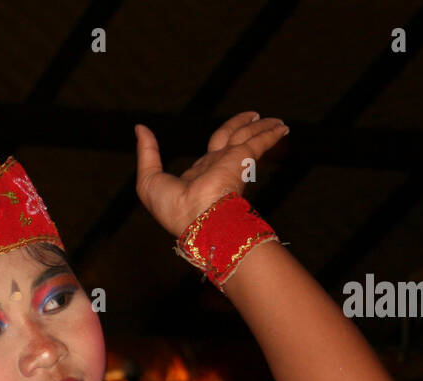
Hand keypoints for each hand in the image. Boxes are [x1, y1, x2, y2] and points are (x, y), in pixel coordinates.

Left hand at [134, 111, 287, 237]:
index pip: (211, 153)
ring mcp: (231, 163)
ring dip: (262, 128)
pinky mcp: (243, 160)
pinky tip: (281, 128)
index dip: (218, 143)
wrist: (195, 219)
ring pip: (248, 136)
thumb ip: (147, 152)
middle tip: (256, 117)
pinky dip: (270, 134)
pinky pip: (259, 142)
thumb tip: (140, 128)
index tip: (226, 135)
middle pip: (232, 138)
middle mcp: (217, 167)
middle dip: (244, 127)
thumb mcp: (148, 178)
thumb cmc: (170, 208)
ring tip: (275, 121)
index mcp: (199, 174)